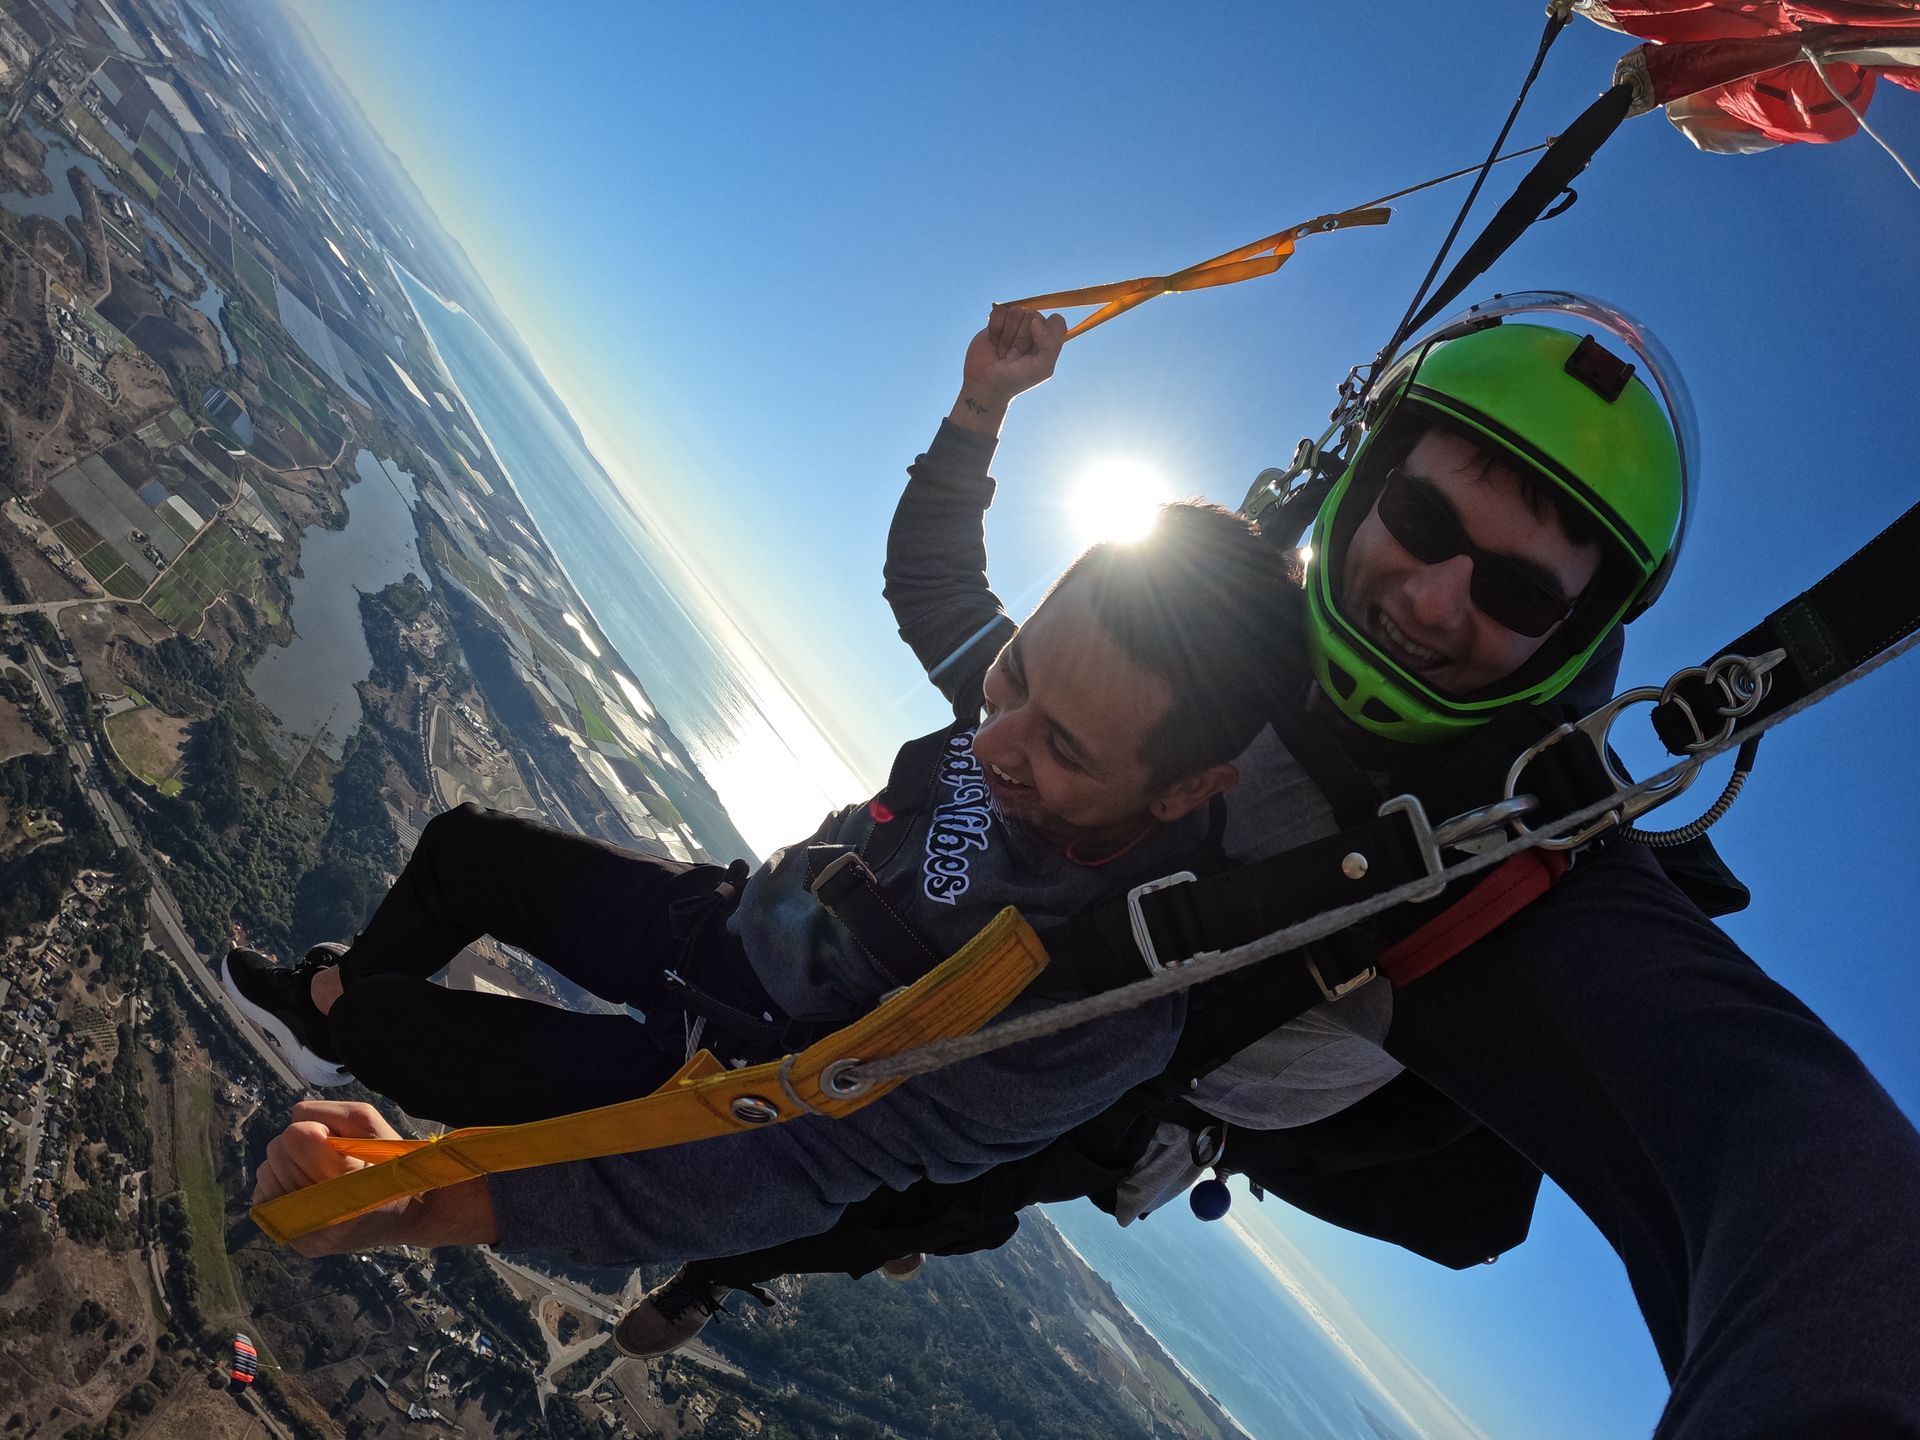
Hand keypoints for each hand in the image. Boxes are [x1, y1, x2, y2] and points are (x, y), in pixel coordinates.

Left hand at [253, 1099, 421, 1256]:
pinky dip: (281, 1188)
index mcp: (348, 1183)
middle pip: (277, 1152)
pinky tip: (306, 1190)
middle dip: (298, 1147)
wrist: (406, 1215)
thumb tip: (292, 1124)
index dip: (315, 1130)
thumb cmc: (390, 1161)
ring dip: (287, 1167)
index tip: (335, 1139)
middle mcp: (323, 1215)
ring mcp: (306, 1234)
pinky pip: (263, 1200)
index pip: (295, 1137)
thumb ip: (331, 1113)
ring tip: (318, 1174)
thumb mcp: (372, 1124)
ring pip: (266, 1174)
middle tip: (328, 1156)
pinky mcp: (295, 1242)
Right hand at [951, 306, 1067, 433]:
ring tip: (1004, 350)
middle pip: (1033, 314)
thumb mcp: (1042, 369)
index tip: (1036, 344)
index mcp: (1048, 340)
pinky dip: (995, 327)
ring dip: (1008, 333)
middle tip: (1015, 354)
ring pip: (1016, 311)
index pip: (1056, 321)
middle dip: (1022, 335)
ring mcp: (1014, 325)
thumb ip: (1051, 345)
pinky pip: (999, 311)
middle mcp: (1033, 330)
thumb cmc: (1017, 380)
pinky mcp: (997, 323)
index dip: (1046, 328)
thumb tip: (1036, 321)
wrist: (986, 385)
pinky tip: (994, 341)